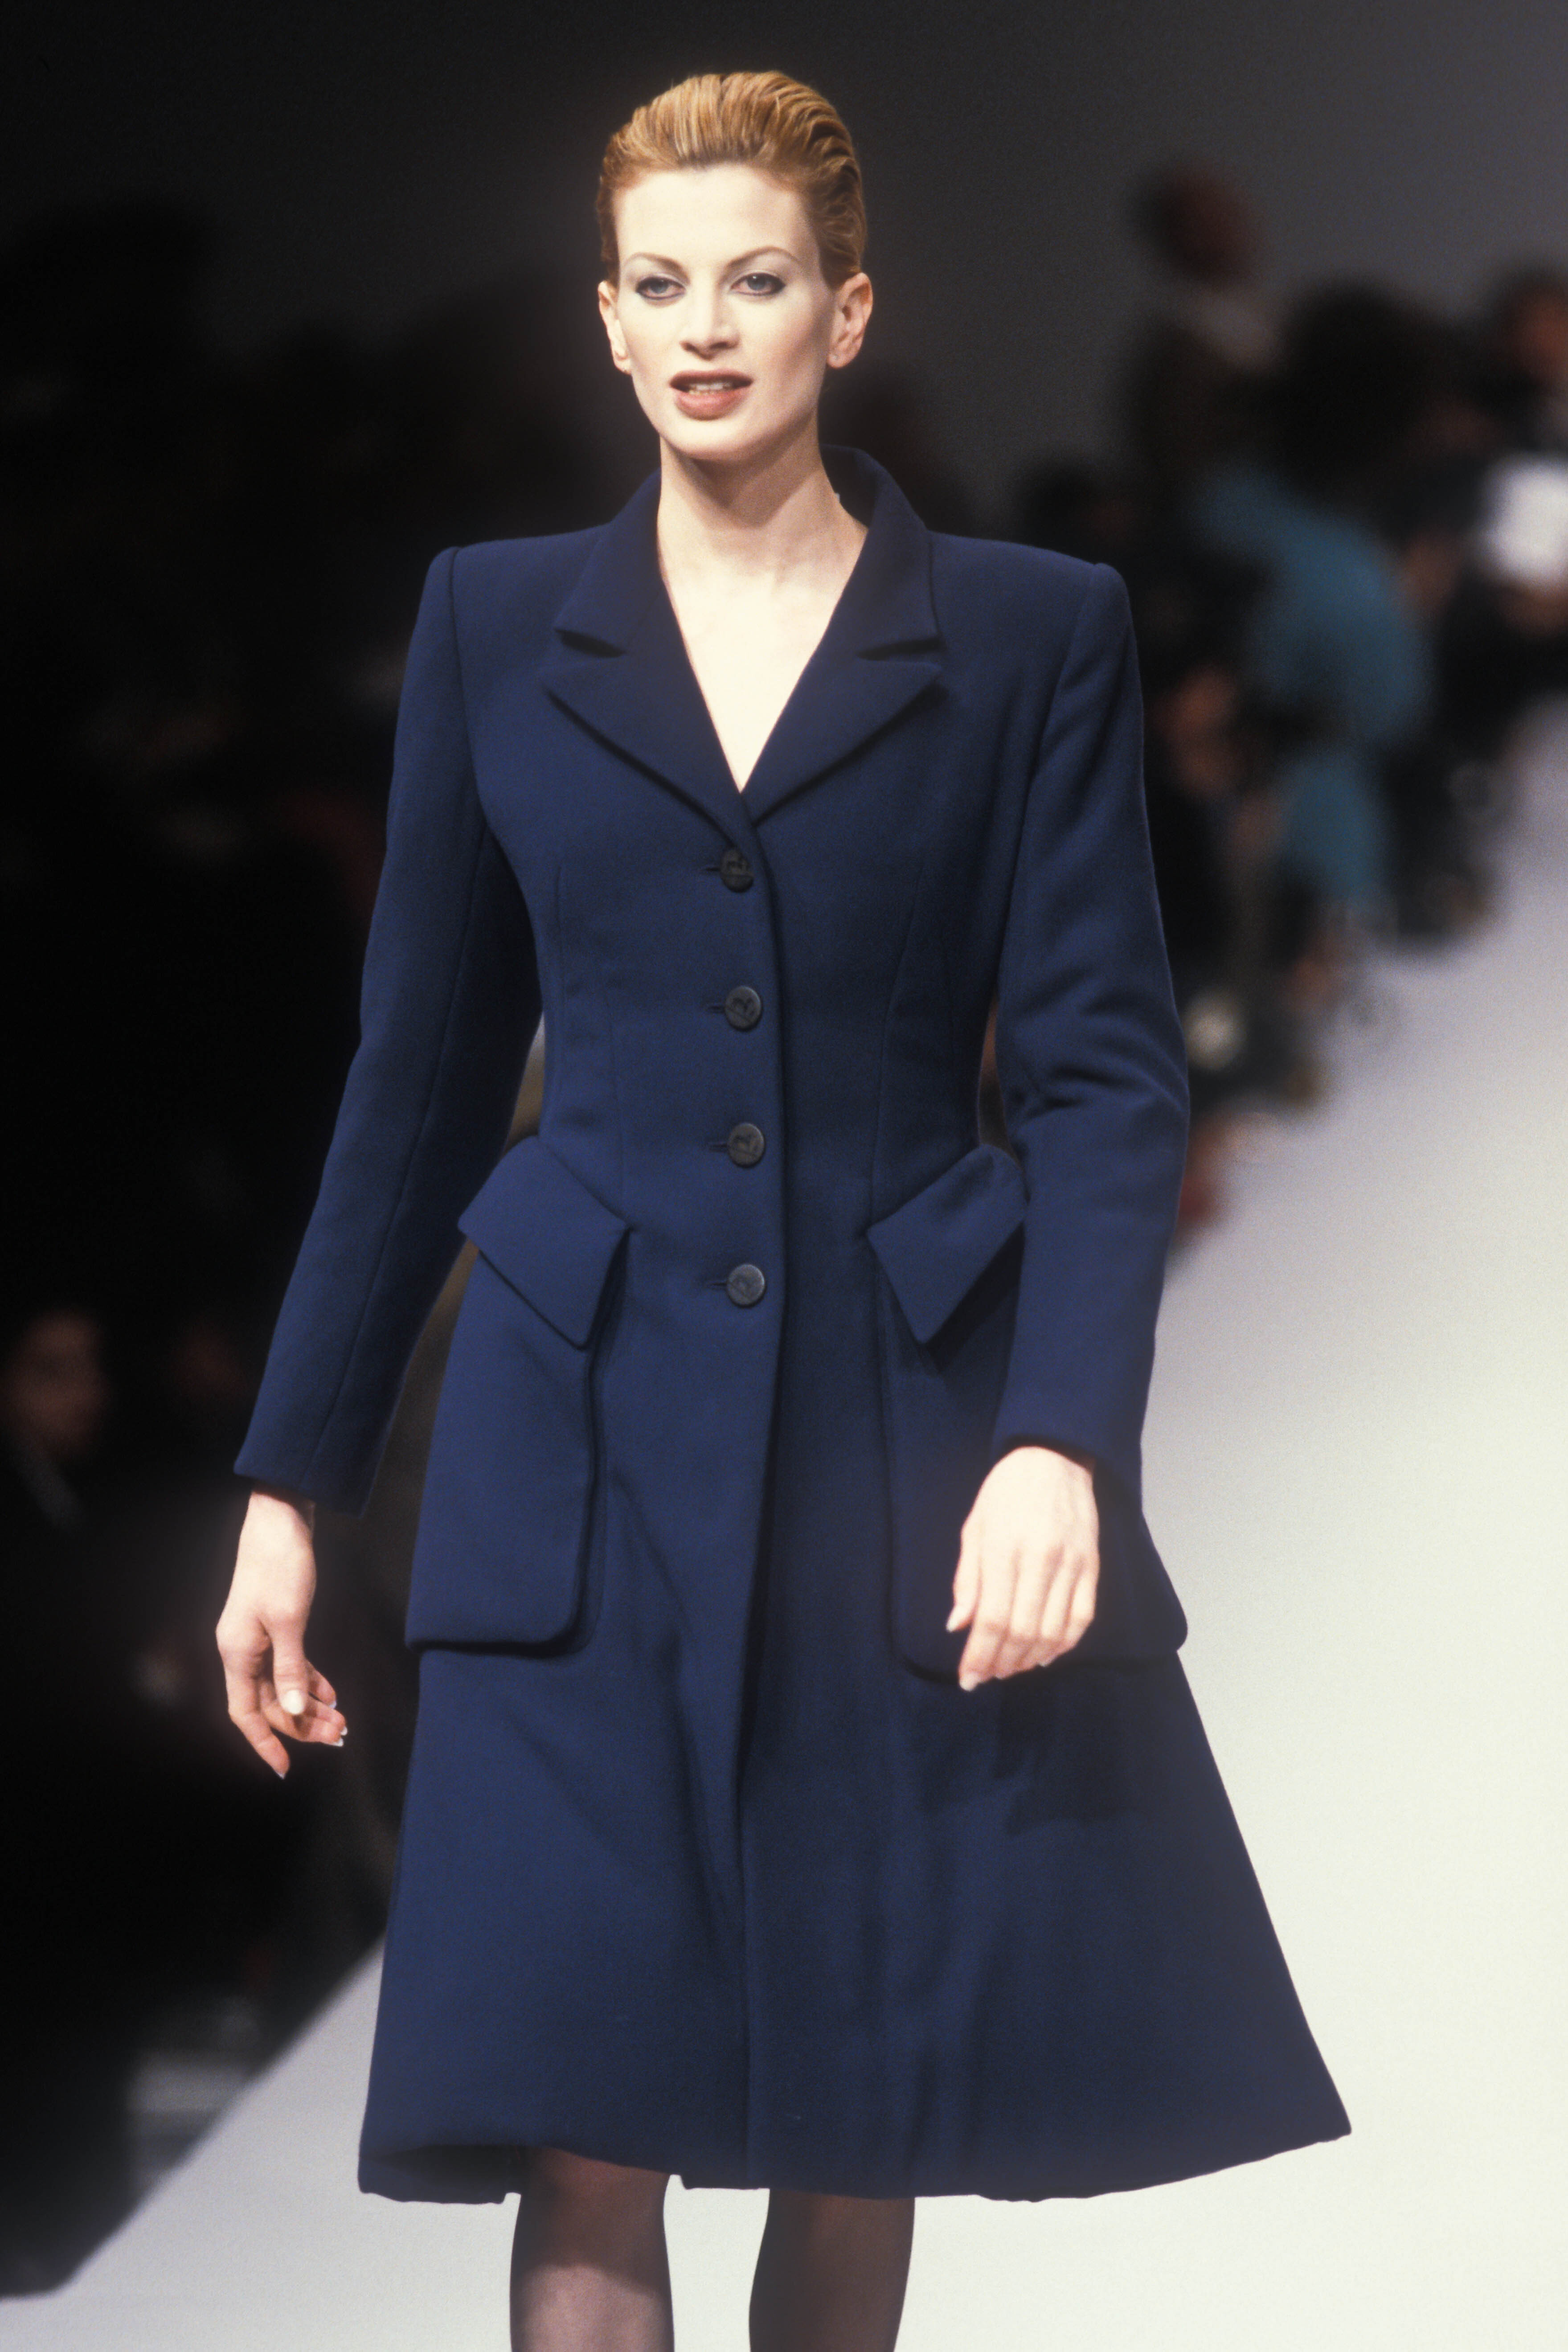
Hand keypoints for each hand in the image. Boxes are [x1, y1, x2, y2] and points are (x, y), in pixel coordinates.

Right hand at [216, 1487, 346, 1776]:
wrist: (279, 1521)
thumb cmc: (280, 1567)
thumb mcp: (289, 1621)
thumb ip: (291, 1669)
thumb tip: (296, 1711)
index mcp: (236, 1653)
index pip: (244, 1714)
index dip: (264, 1743)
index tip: (285, 1769)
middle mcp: (242, 1651)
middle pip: (269, 1703)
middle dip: (303, 1724)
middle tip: (340, 1736)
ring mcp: (257, 1639)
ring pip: (282, 1687)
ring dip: (311, 1705)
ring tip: (342, 1720)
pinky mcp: (274, 1626)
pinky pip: (290, 1666)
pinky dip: (311, 1680)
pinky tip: (333, 1692)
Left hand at [947, 1444, 1097, 1690]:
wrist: (1055, 1457)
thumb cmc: (1005, 1492)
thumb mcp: (974, 1527)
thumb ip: (967, 1579)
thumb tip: (958, 1626)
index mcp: (1005, 1548)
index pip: (992, 1619)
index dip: (979, 1656)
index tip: (967, 1679)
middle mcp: (1041, 1560)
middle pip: (1022, 1631)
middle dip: (1001, 1663)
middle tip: (986, 1677)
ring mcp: (1072, 1565)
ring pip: (1053, 1631)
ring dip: (1029, 1659)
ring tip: (1010, 1668)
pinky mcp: (1092, 1567)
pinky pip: (1081, 1618)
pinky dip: (1063, 1644)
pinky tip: (1045, 1655)